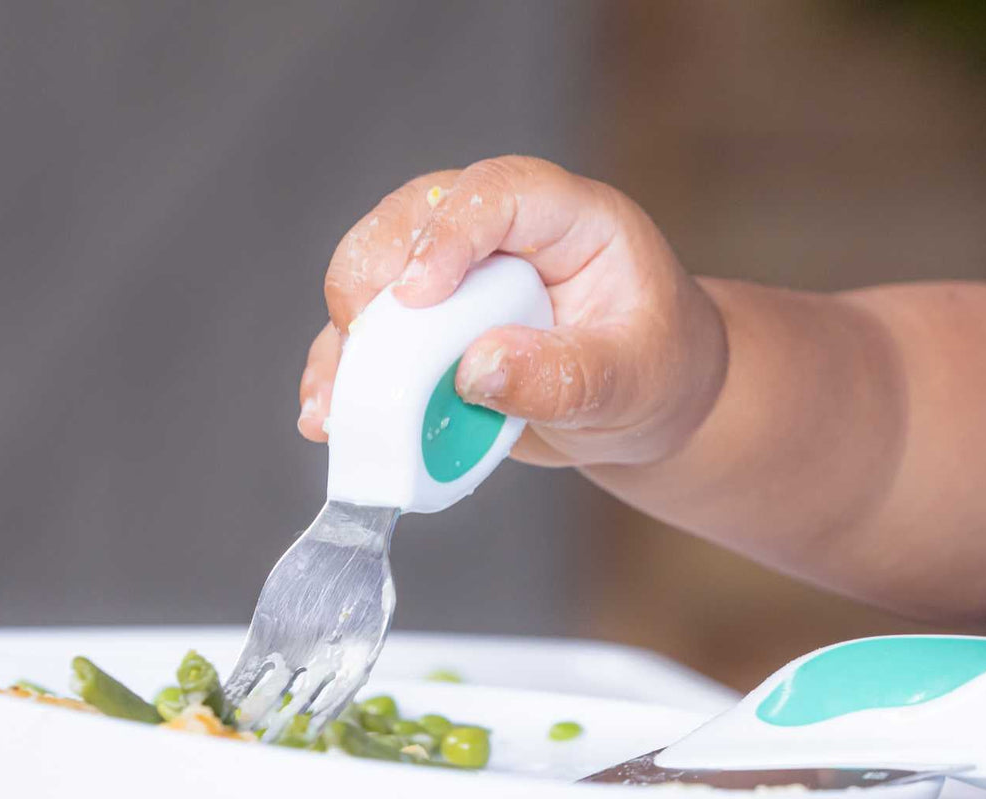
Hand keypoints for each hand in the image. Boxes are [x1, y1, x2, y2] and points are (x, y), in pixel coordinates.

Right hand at [298, 156, 726, 466]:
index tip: (419, 294)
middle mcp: (503, 234)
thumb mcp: (634, 380)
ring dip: (348, 334)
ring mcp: (458, 276)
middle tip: (361, 338)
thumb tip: (475, 368)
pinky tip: (328, 418)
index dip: (450, 231)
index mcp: (569, 218)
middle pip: (413, 217)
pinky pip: (373, 338)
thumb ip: (567, 375)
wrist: (651, 404)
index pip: (500, 193)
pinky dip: (345, 374)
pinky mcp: (430, 327)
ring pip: (375, 271)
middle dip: (373, 273)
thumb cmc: (657, 370)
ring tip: (335, 402)